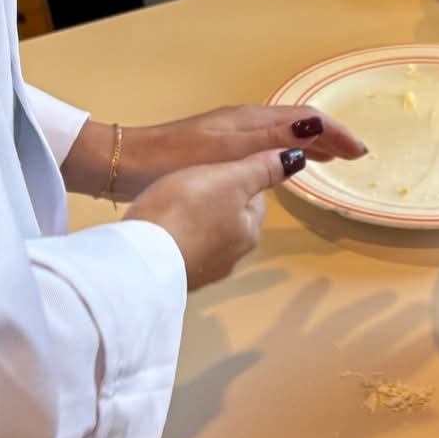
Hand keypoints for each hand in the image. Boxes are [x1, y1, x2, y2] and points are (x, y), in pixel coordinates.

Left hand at [68, 105, 366, 200]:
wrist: (127, 163)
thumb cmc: (177, 160)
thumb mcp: (227, 154)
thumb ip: (269, 146)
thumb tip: (312, 140)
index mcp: (251, 121)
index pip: (306, 120)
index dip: (335, 134)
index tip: (358, 152)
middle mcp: (245, 122)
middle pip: (297, 124)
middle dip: (328, 137)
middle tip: (352, 156)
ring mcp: (231, 133)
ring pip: (282, 134)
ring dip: (309, 144)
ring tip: (329, 159)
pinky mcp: (218, 147)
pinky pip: (267, 144)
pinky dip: (287, 151)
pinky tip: (283, 166)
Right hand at [127, 149, 303, 290]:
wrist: (139, 259)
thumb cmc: (186, 210)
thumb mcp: (228, 178)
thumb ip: (262, 169)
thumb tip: (298, 159)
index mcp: (249, 231)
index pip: (255, 199)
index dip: (238, 180)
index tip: (214, 169)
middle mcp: (233, 256)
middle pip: (231, 220)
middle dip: (216, 203)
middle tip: (187, 184)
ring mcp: (204, 271)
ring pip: (206, 237)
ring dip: (194, 222)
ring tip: (170, 205)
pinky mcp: (176, 279)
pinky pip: (182, 251)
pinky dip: (175, 239)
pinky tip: (158, 230)